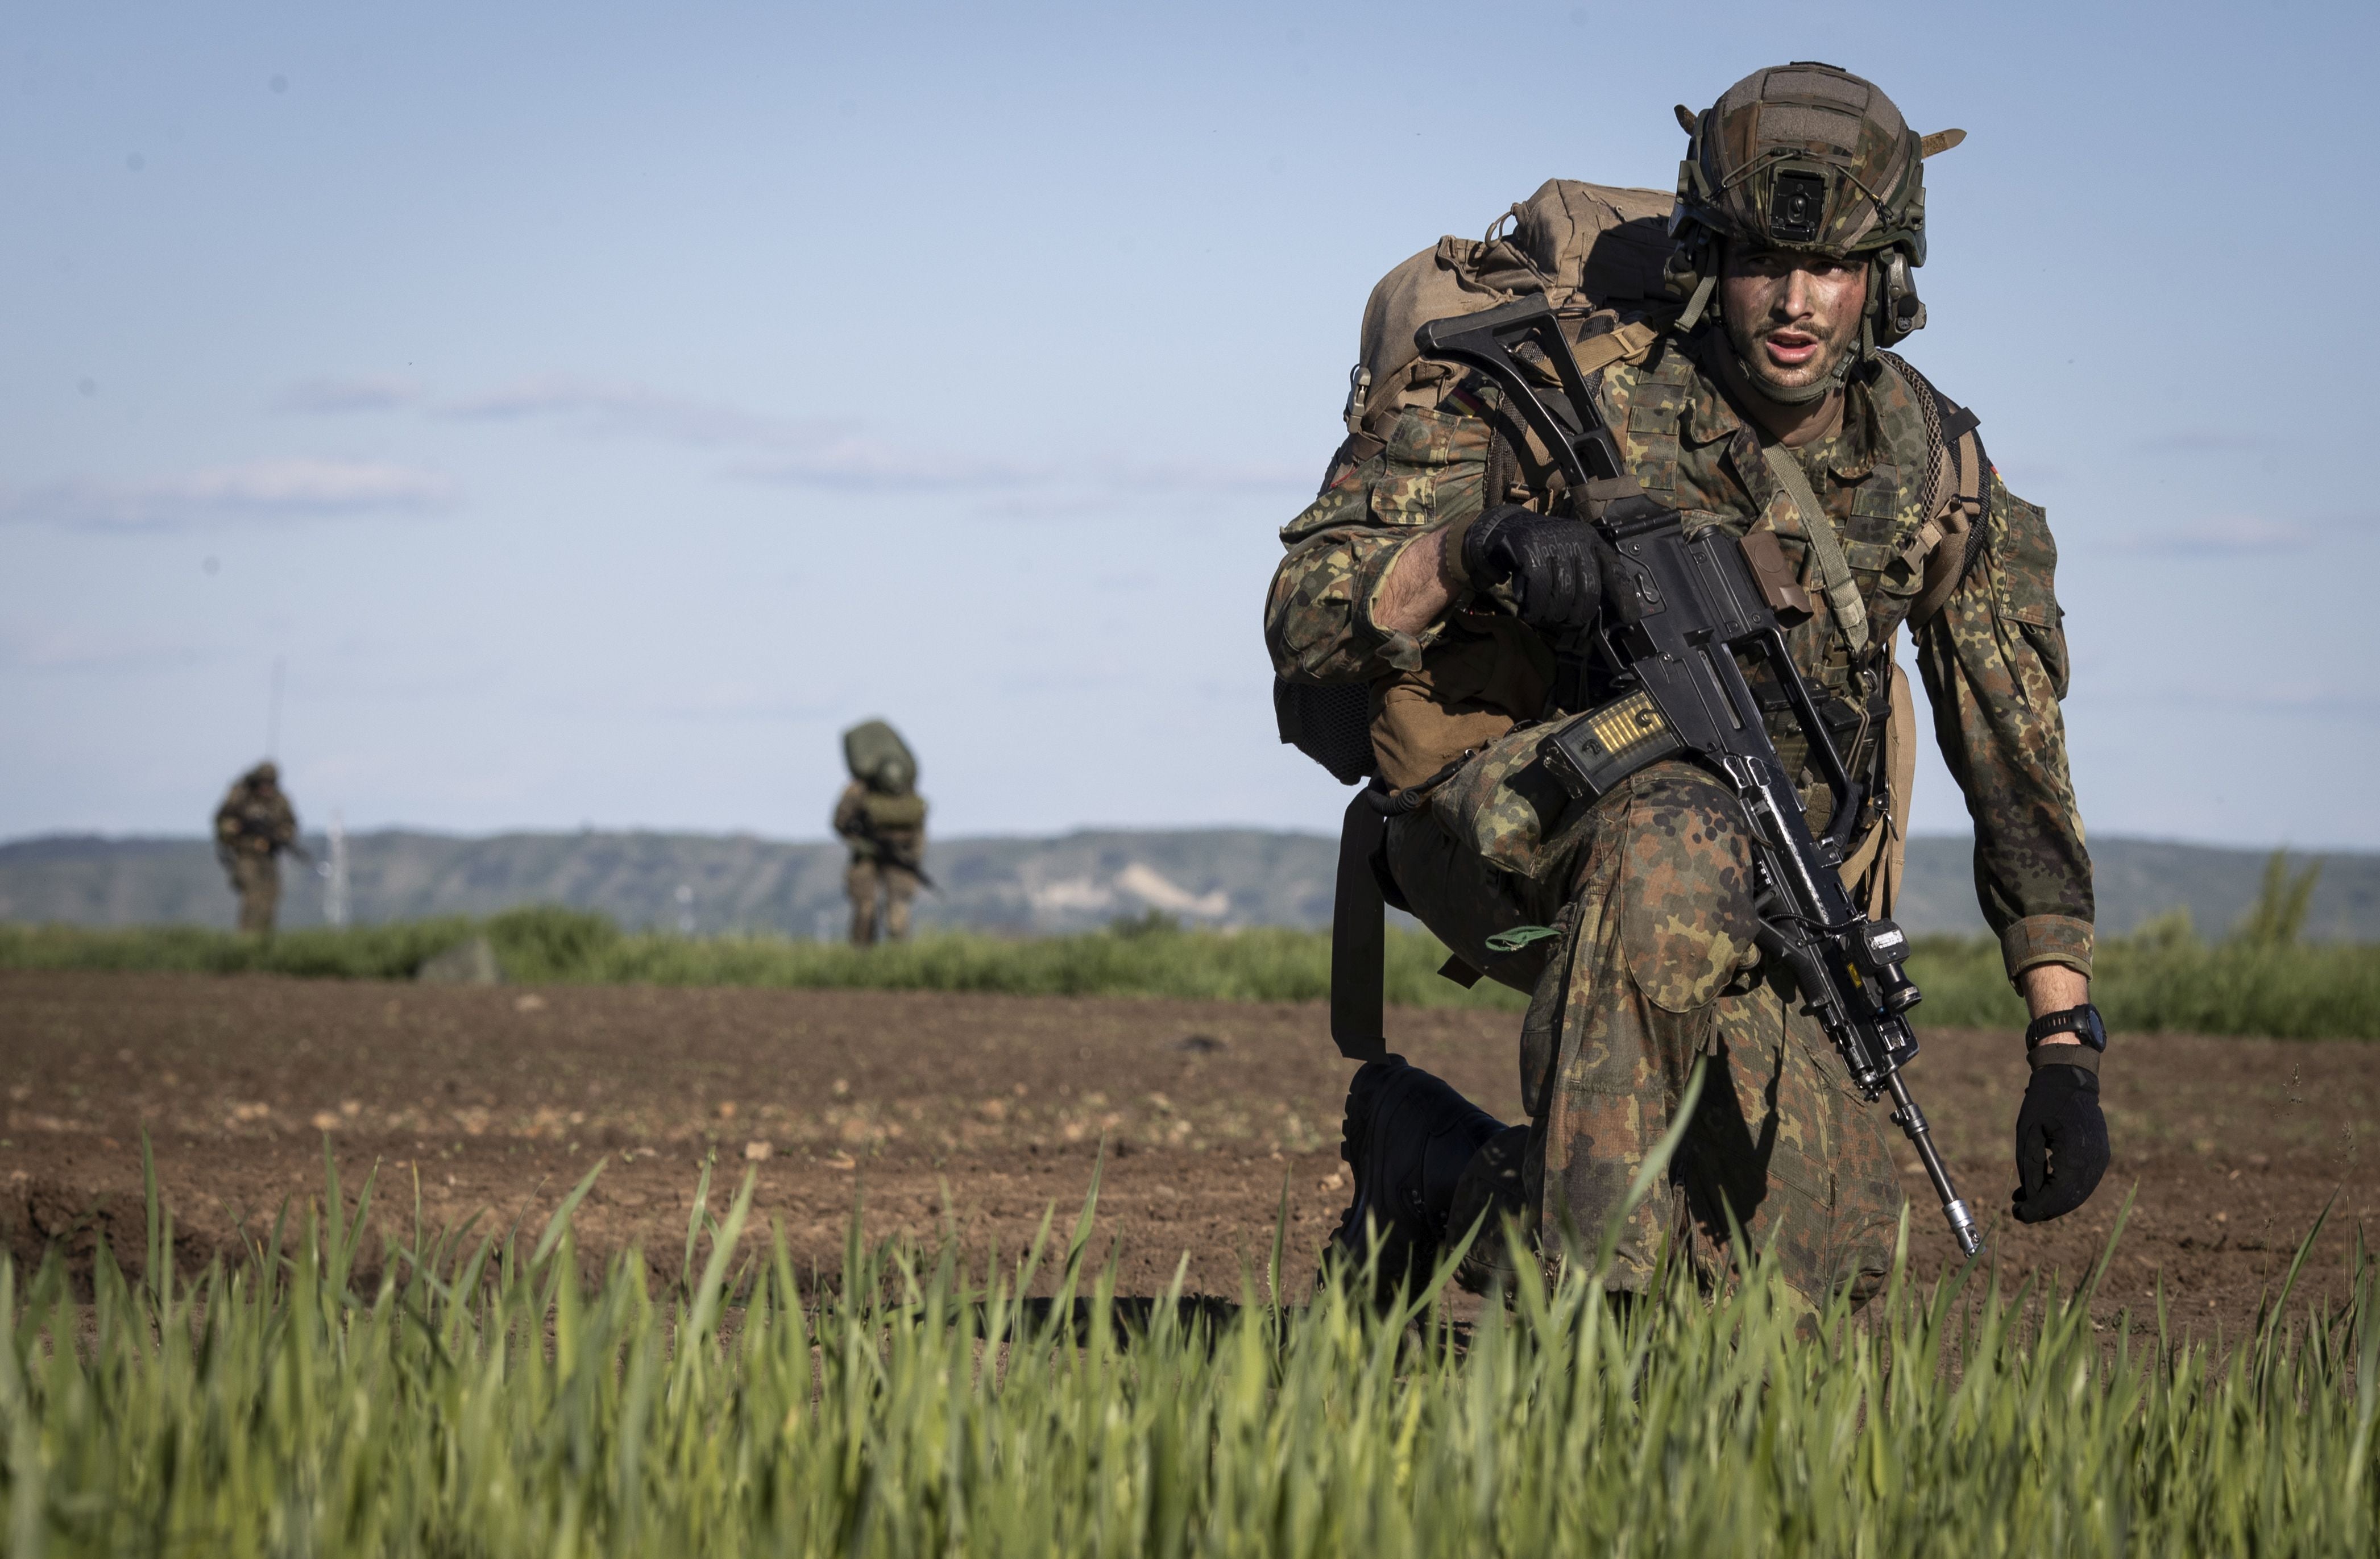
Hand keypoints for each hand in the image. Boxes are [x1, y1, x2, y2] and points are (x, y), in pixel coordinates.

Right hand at [1460, 506, 1615, 633]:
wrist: (1506, 529)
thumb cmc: (1543, 551)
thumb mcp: (1570, 556)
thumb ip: (1585, 577)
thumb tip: (1603, 614)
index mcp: (1591, 541)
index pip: (1614, 570)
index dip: (1624, 597)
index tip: (1630, 619)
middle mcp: (1576, 539)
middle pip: (1589, 589)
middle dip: (1578, 614)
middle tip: (1567, 622)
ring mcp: (1554, 543)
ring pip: (1563, 593)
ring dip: (1553, 613)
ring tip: (1545, 616)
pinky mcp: (1531, 550)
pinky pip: (1539, 590)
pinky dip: (1534, 607)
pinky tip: (1530, 611)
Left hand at [2011, 1063, 2108, 1222]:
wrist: (2070, 1076)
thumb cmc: (2043, 1101)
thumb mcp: (2028, 1134)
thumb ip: (2031, 1168)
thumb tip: (2031, 1198)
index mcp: (2076, 1154)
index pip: (2057, 1195)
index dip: (2037, 1209)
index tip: (2017, 1214)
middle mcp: (2094, 1160)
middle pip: (2070, 1199)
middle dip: (2044, 1209)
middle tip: (2019, 1211)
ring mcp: (2100, 1158)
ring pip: (2078, 1193)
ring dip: (2053, 1201)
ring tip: (2026, 1200)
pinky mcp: (2100, 1154)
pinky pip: (2083, 1181)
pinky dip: (2063, 1189)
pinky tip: (2041, 1187)